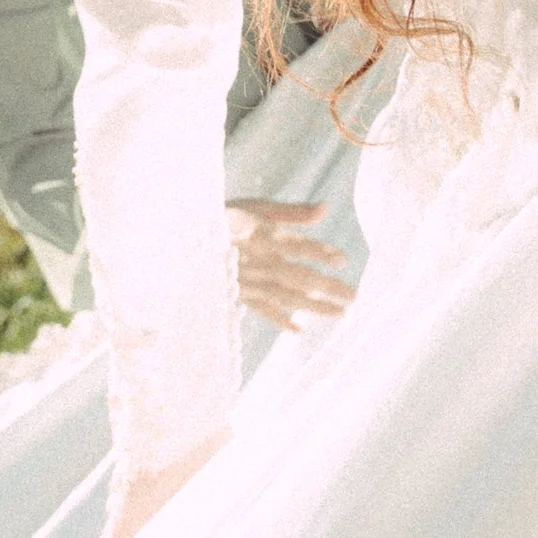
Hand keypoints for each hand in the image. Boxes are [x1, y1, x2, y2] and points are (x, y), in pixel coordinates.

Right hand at [227, 198, 356, 329]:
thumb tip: (326, 208)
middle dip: (327, 287)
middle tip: (354, 297)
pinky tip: (298, 330)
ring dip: (313, 306)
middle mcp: (258, 261)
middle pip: (297, 276)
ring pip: (285, 296)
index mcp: (262, 237)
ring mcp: (248, 280)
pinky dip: (279, 319)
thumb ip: (292, 212)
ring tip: (340, 314)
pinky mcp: (238, 293)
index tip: (342, 260)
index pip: (296, 246)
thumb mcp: (256, 207)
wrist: (183, 239)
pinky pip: (261, 309)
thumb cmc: (225, 218)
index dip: (319, 253)